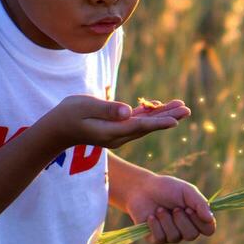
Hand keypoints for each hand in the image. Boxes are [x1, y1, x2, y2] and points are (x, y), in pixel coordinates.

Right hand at [41, 95, 189, 151]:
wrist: (56, 130)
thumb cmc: (68, 114)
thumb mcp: (84, 107)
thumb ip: (107, 109)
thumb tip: (128, 111)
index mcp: (111, 132)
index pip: (139, 127)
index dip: (158, 122)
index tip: (175, 120)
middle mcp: (118, 136)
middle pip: (148, 126)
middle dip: (168, 118)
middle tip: (187, 109)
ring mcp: (118, 134)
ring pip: (145, 124)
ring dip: (163, 115)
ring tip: (181, 107)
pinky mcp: (116, 129)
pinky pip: (137, 122)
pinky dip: (150, 115)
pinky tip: (161, 108)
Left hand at [123, 173, 216, 243]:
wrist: (142, 189)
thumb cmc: (167, 188)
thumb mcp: (187, 191)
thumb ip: (200, 203)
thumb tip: (209, 218)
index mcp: (196, 218)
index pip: (208, 230)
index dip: (201, 222)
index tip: (190, 208)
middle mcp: (185, 230)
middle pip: (192, 236)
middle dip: (182, 220)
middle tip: (175, 208)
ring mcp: (171, 236)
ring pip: (175, 237)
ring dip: (166, 220)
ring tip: (159, 209)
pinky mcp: (156, 239)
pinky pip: (160, 238)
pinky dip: (155, 225)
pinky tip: (151, 216)